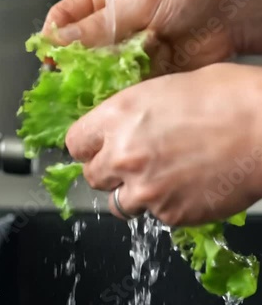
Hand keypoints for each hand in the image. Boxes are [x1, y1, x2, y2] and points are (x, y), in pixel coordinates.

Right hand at [43, 0, 245, 74]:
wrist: (232, 14)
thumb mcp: (140, 0)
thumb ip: (100, 24)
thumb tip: (60, 41)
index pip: (64, 16)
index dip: (53, 37)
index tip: (49, 58)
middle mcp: (112, 25)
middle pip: (78, 48)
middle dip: (71, 65)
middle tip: (67, 81)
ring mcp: (127, 50)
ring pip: (98, 70)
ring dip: (93, 81)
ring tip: (89, 92)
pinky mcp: (143, 72)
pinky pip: (121, 85)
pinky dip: (115, 93)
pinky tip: (111, 99)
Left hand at [66, 63, 261, 225]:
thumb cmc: (229, 96)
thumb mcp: (169, 88)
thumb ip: (135, 113)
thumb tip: (125, 125)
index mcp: (119, 115)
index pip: (75, 142)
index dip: (87, 146)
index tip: (97, 148)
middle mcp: (124, 155)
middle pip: (92, 177)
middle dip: (110, 171)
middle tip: (135, 162)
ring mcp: (146, 190)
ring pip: (120, 203)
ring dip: (135, 193)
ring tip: (163, 177)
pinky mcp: (172, 214)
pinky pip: (157, 215)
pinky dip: (168, 205)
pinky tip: (189, 185)